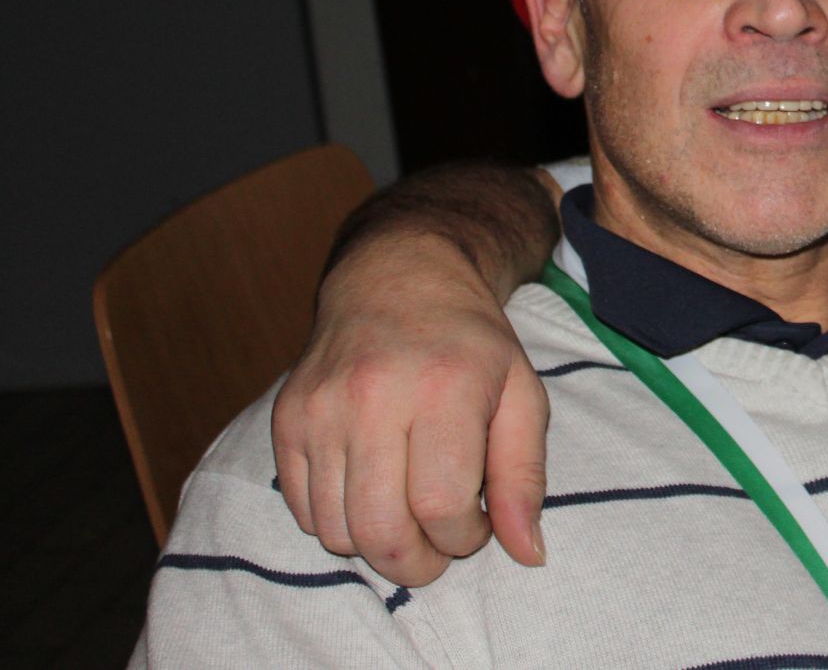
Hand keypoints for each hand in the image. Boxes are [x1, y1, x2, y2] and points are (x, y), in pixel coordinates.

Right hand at [272, 231, 550, 586]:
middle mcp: (373, 397)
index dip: (464, 537)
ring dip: (378, 546)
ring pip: (337, 532)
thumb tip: (527, 554)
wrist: (398, 279)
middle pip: (382, 531)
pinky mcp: (287, 419)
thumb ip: (525, 477)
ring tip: (409, 515)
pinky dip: (339, 523)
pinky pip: (303, 511)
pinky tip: (373, 493)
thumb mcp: (522, 396)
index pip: (441, 507)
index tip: (477, 523)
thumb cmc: (470, 345)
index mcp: (443, 389)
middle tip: (440, 544)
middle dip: (418, 562)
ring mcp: (320, 409)